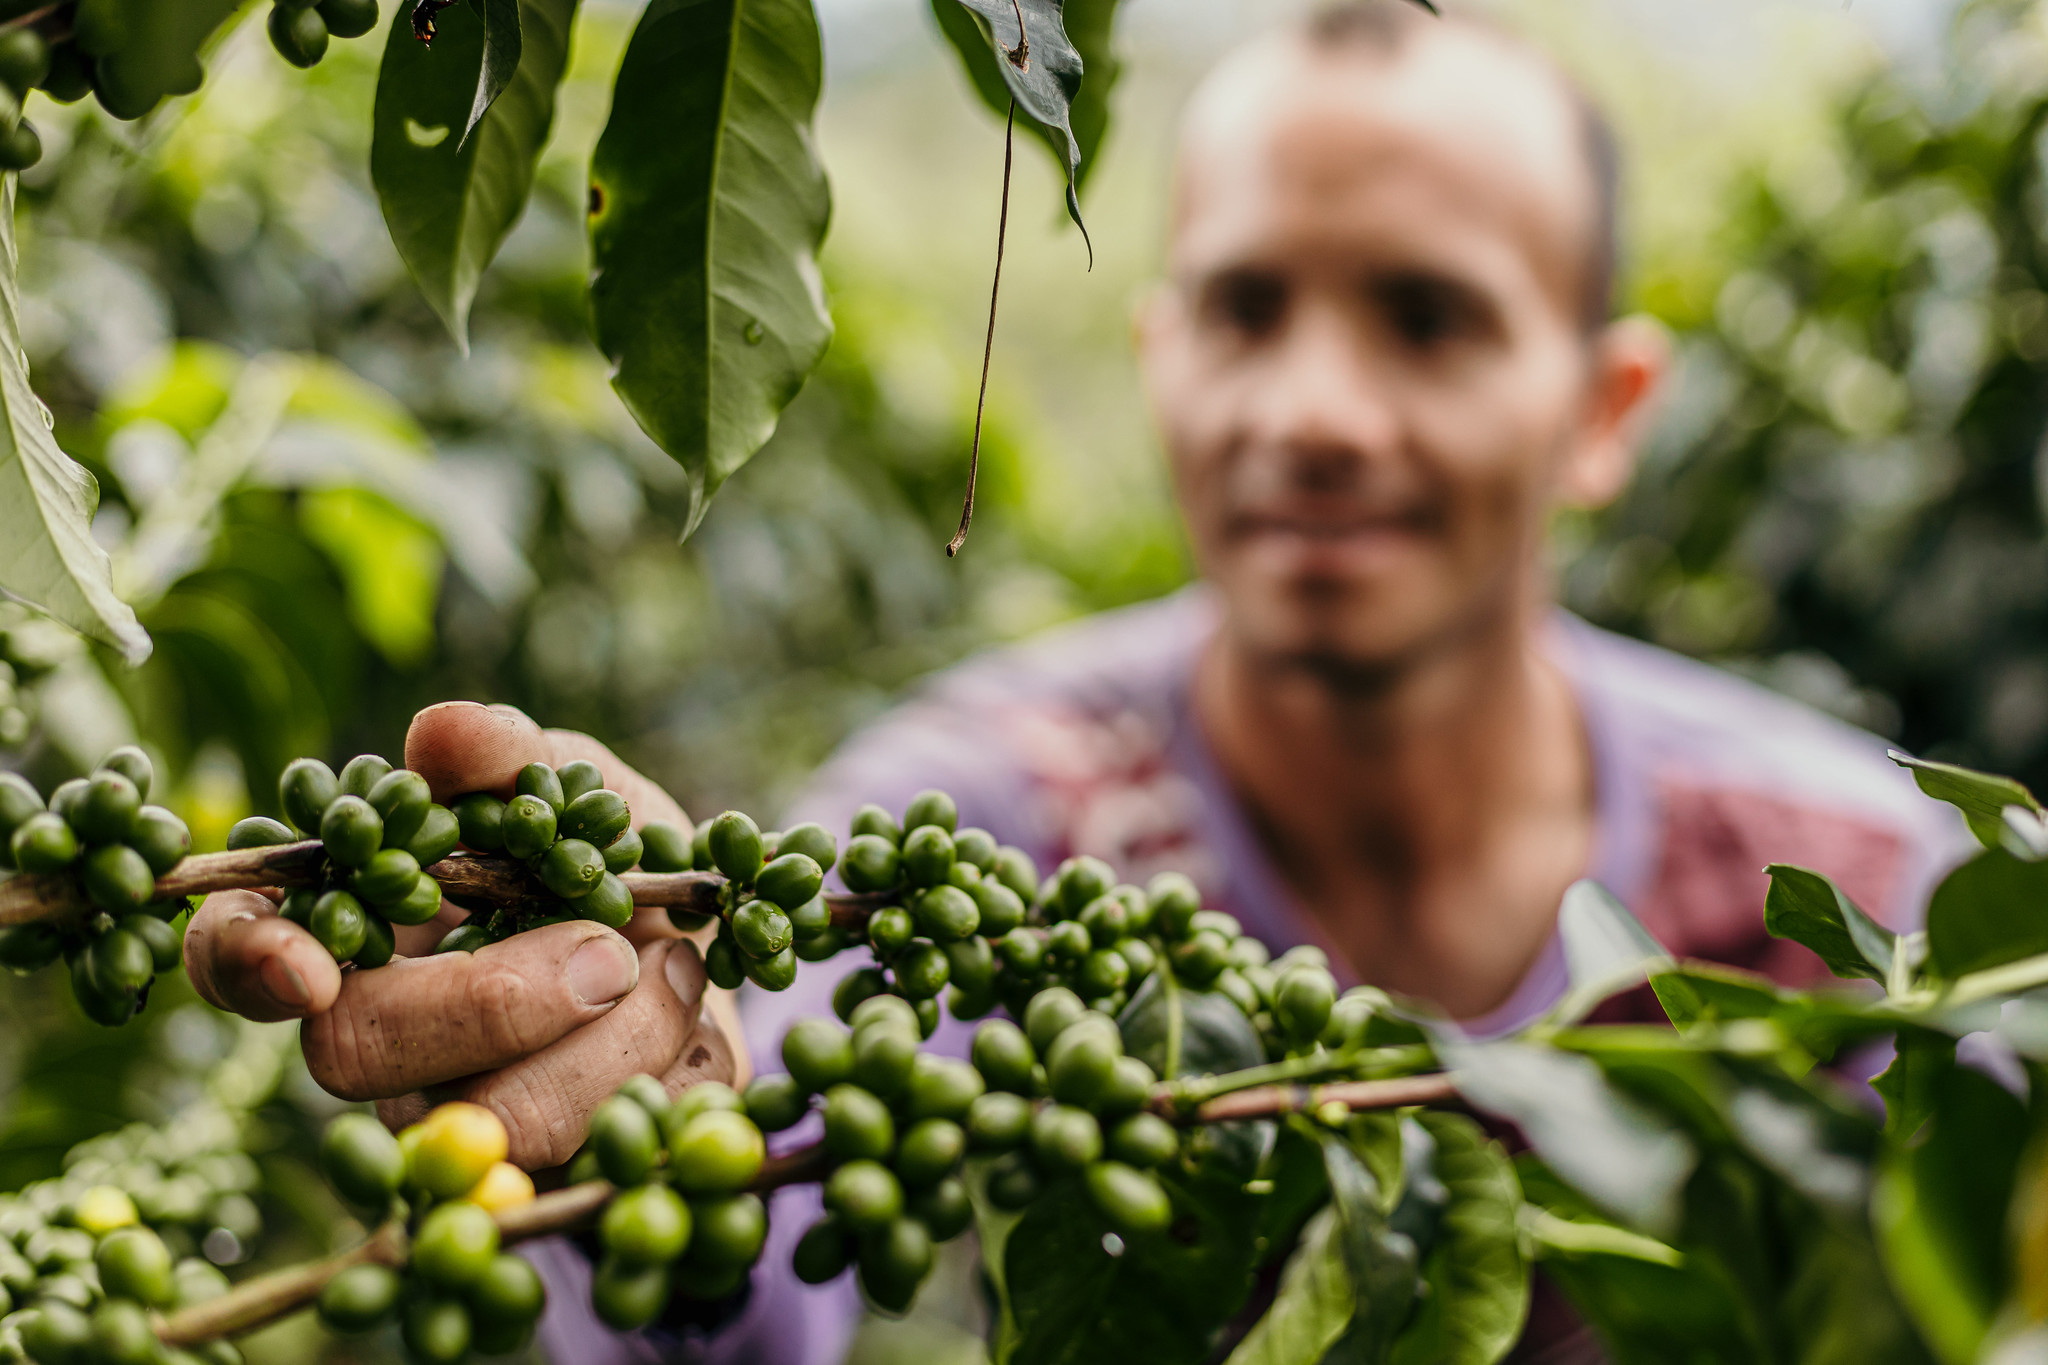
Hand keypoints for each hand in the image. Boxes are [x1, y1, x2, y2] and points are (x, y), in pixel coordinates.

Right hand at [182, 702, 749, 1168]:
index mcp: (356, 930)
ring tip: (667, 959)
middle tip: (604, 949)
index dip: (249, 961)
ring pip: (497, 1119)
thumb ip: (510, 759)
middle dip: (488, 1001)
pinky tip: (685, 1000)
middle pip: (355, 1053)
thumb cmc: (612, 858)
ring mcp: (459, 1120)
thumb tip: (445, 734)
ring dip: (616, 1030)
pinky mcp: (566, 1165)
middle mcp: (382, 1037)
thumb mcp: (577, 787)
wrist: (712, 941)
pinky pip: (607, 1142)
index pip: (237, 956)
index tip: (305, 962)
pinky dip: (672, 1053)